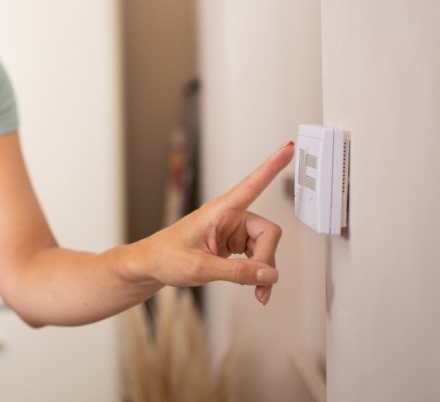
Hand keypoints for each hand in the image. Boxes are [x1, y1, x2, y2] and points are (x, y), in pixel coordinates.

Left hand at [141, 141, 292, 304]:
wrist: (152, 265)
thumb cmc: (166, 257)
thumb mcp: (200, 267)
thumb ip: (236, 272)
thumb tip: (268, 274)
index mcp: (219, 210)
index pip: (251, 185)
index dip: (271, 167)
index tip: (288, 148)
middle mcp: (230, 216)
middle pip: (268, 232)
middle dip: (267, 258)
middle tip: (259, 283)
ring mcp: (233, 230)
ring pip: (266, 246)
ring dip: (263, 270)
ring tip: (256, 291)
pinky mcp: (234, 243)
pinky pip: (258, 256)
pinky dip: (258, 273)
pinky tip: (253, 285)